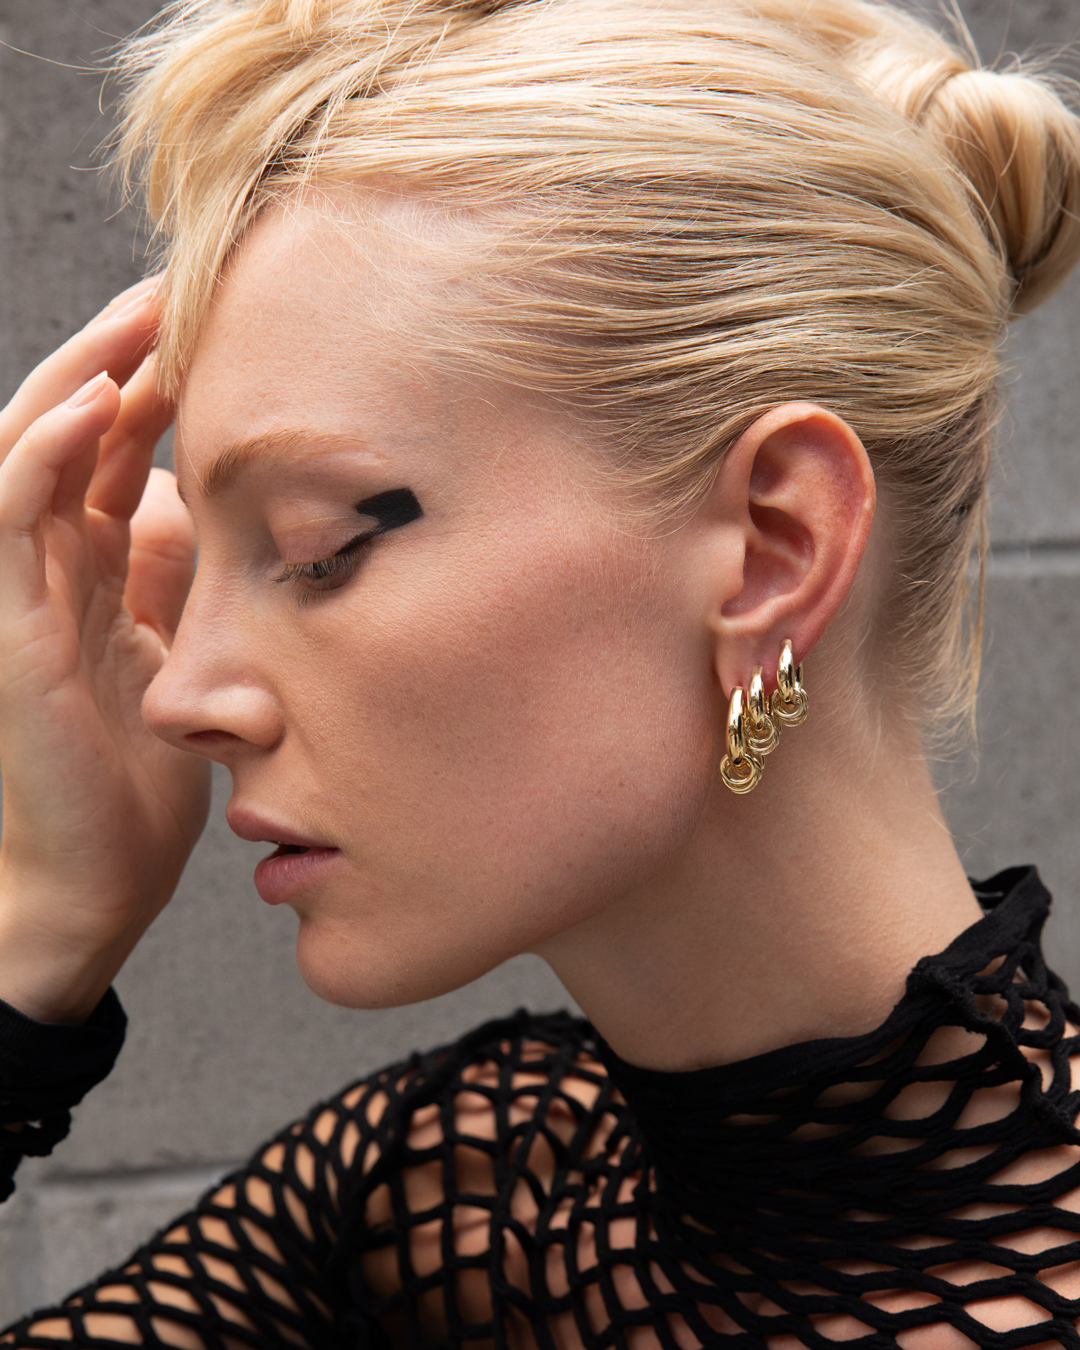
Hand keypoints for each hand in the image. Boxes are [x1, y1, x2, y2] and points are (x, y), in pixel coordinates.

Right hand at [0, 279, 210, 1022]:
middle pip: (75, 428)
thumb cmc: (137, 783)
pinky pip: (9, 513)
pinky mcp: (6, 626)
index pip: (115, 449)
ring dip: (85, 370)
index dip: (162, 382)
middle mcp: (48, 566)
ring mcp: (18, 590)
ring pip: (32, 447)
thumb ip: (177, 577)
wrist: (92, 885)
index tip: (229, 328)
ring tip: (145, 310)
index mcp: (90, 570)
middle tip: (190, 286)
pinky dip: (44, 447)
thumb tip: (200, 501)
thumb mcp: (180, 656)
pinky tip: (98, 396)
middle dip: (127, 352)